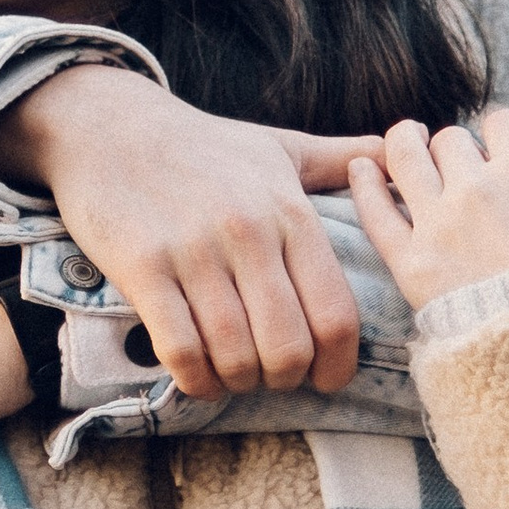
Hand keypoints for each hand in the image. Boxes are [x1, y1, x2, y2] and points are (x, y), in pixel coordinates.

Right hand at [0, 66, 379, 401]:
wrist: (111, 127)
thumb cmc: (202, 146)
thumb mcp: (277, 146)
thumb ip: (338, 158)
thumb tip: (396, 146)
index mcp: (290, 212)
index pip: (336, 313)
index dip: (338, 364)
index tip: (327, 379)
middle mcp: (249, 233)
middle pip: (288, 346)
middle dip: (284, 379)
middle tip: (270, 376)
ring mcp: (194, 251)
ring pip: (235, 355)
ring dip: (237, 382)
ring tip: (232, 375)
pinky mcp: (143, 267)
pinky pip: (180, 349)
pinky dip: (194, 379)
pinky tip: (196, 375)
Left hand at [347, 105, 508, 312]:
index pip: (501, 123)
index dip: (504, 136)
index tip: (505, 154)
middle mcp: (478, 186)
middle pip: (453, 141)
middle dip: (460, 149)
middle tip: (464, 169)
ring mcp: (441, 224)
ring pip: (406, 156)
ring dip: (406, 143)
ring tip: (408, 144)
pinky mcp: (413, 264)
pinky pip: (376, 212)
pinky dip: (363, 183)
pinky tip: (361, 167)